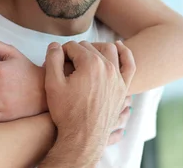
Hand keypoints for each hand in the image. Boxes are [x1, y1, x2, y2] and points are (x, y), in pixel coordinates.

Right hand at [43, 40, 134, 162]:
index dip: (62, 52)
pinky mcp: (123, 87)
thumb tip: (55, 45)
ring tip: (85, 56)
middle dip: (76, 52)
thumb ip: (53, 59)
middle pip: (89, 48)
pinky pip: (129, 64)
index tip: (56, 61)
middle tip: (66, 63)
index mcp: (90, 63)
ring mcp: (118, 77)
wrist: (83, 138)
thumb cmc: (67, 112)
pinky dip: (125, 53)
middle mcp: (107, 67)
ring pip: (109, 50)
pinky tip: (118, 47)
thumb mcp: (52, 84)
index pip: (73, 46)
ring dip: (96, 48)